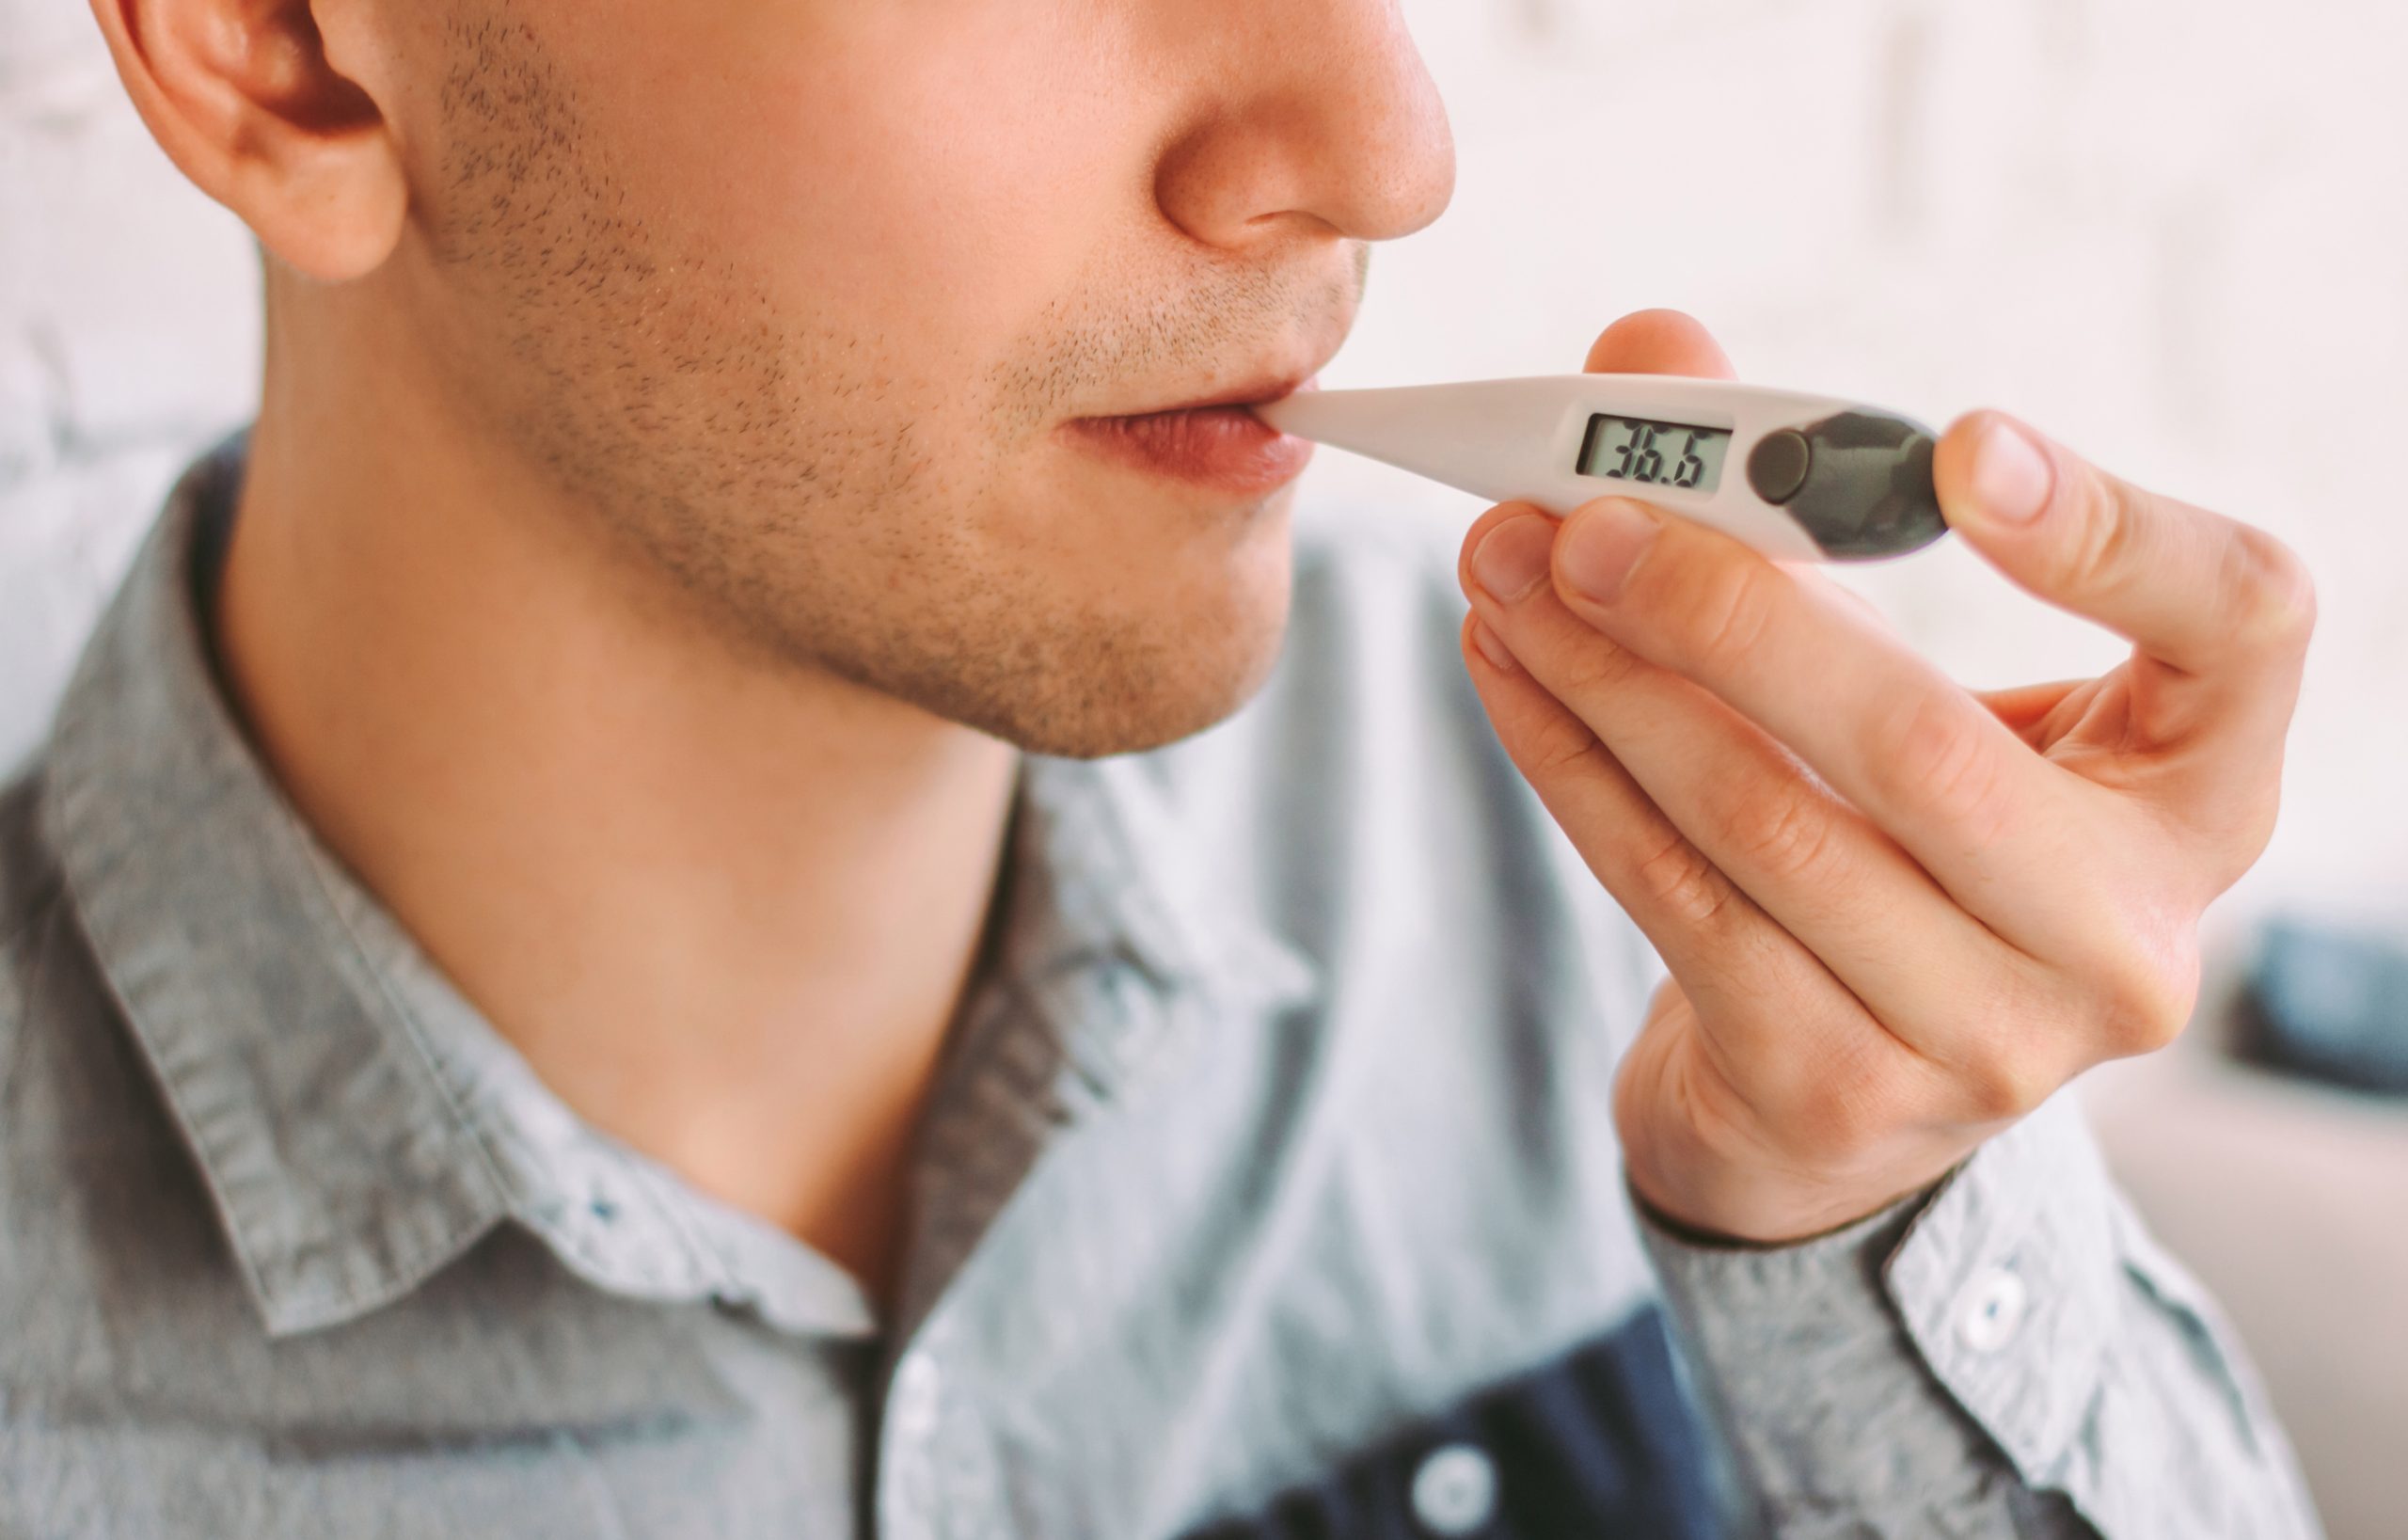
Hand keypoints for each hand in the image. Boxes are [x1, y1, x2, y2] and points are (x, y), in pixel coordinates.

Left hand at [1455, 311, 2315, 1243]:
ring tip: (1505, 564)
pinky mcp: (1836, 1091)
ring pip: (1766, 825)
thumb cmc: (1893, 832)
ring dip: (1606, 679)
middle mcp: (2122, 932)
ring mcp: (1986, 1037)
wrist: (1837, 1085)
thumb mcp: (1903, 672)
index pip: (2242, 626)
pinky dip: (1572, 766)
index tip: (1956, 447)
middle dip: (1722, 610)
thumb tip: (1645, 355)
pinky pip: (1673, 898)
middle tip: (1580, 514)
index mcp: (2202, 787)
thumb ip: (1798, 508)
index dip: (2115, 533)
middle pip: (1922, 745)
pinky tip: (1509, 668)